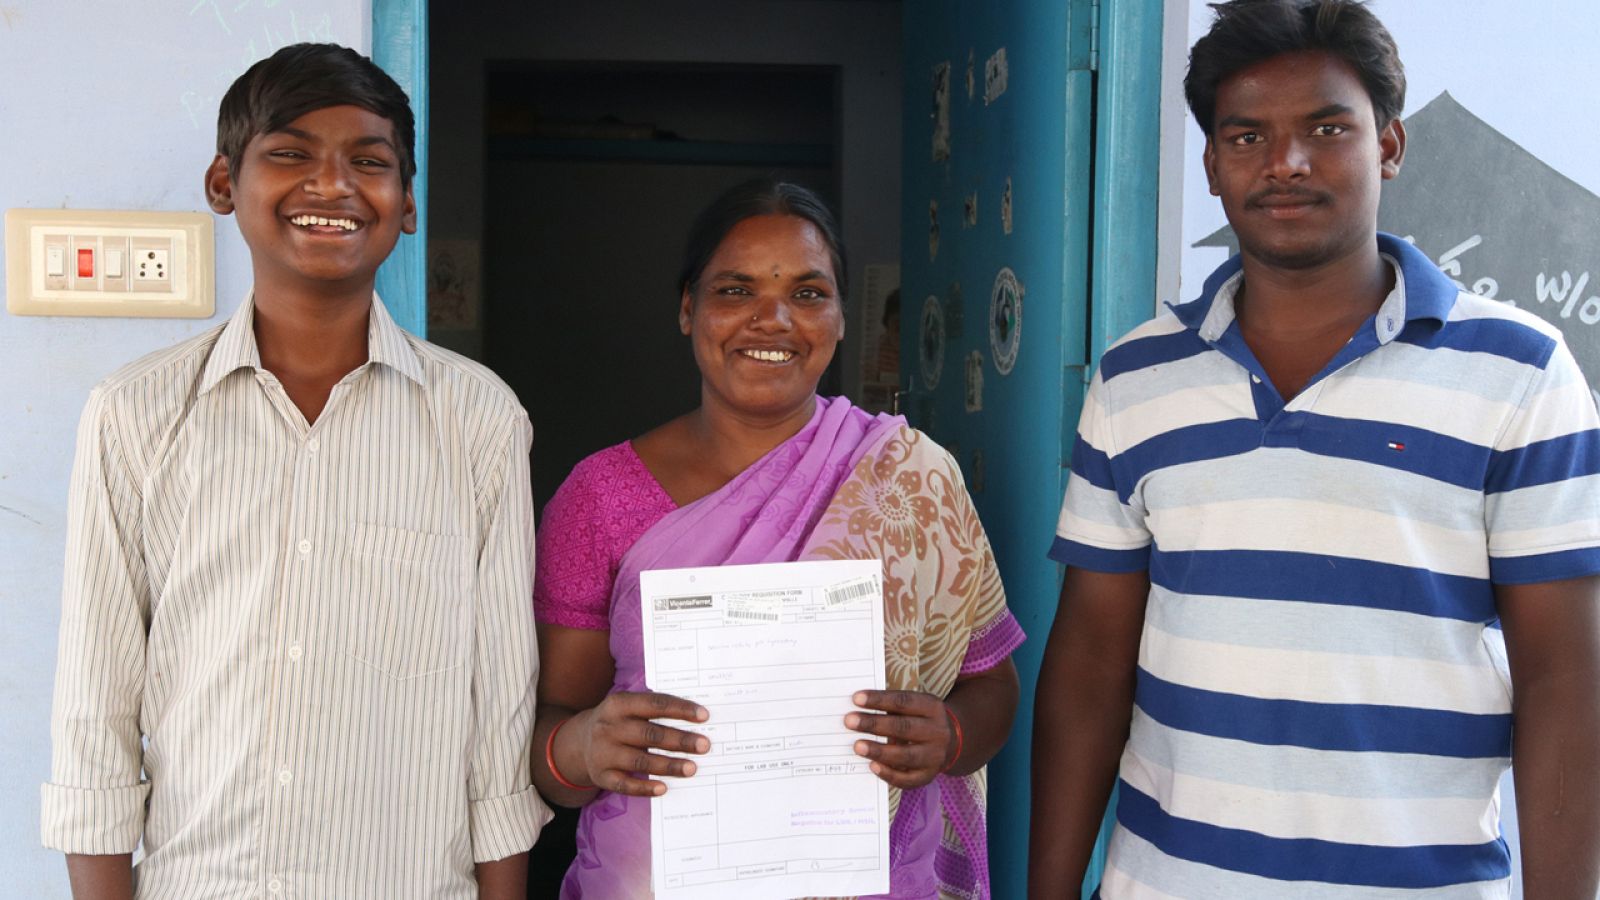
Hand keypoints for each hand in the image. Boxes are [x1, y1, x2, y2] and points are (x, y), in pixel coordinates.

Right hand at [570, 691, 709, 795]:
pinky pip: (625, 784)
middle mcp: (608, 727)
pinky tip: (664, 788)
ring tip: (692, 768)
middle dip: (680, 740)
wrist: (579, 742)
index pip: (655, 704)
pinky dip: (645, 787)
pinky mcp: (601, 776)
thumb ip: (654, 711)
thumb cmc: (618, 722)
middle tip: (704, 745)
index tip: (704, 716)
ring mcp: (603, 752)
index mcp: (619, 704)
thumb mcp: (628, 708)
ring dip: (669, 765)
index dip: (680, 709)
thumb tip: (695, 721)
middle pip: (650, 734)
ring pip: (641, 760)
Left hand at [845, 690, 954, 788]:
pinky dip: (889, 774)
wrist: (951, 742)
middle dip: (874, 724)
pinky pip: (908, 779)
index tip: (856, 699)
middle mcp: (937, 732)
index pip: (904, 702)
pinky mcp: (928, 776)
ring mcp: (935, 756)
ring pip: (906, 755)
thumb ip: (891, 706)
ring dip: (879, 751)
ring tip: (857, 746)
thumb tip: (858, 709)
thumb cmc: (920, 719)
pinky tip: (872, 766)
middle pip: (904, 728)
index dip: (879, 700)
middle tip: (849, 721)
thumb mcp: (915, 706)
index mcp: (932, 707)